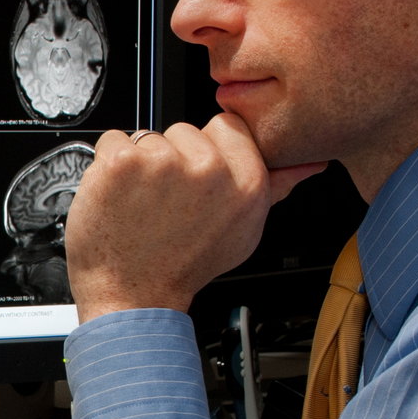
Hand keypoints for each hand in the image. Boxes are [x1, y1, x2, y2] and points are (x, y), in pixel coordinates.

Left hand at [67, 114, 325, 320]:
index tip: (196, 178)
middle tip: (169, 201)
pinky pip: (112, 140)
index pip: (228, 125)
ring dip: (140, 163)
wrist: (134, 293)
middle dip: (173, 158)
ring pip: (148, 136)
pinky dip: (108, 164)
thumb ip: (275, 187)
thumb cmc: (185, 264)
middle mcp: (210, 170)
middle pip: (186, 129)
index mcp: (247, 182)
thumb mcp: (244, 230)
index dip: (207, 149)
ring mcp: (164, 163)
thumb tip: (309, 163)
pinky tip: (119, 196)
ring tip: (143, 203)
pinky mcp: (123, 163)